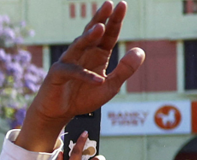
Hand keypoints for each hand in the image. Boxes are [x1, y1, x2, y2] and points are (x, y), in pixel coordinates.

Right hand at [18, 2, 143, 151]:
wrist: (59, 113)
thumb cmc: (83, 98)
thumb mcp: (110, 86)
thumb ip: (125, 70)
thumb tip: (139, 50)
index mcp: (98, 53)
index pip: (108, 34)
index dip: (115, 20)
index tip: (122, 5)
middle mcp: (83, 53)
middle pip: (92, 32)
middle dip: (100, 18)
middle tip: (109, 4)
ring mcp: (68, 61)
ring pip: (78, 46)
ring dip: (88, 37)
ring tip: (100, 27)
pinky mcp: (57, 74)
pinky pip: (72, 72)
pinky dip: (85, 75)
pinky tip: (98, 80)